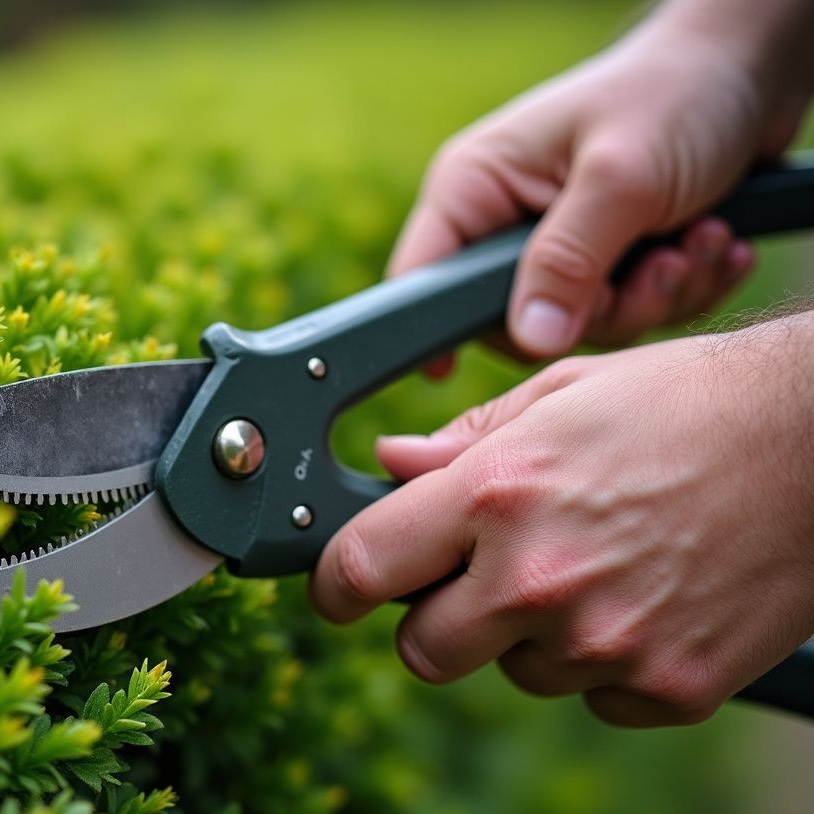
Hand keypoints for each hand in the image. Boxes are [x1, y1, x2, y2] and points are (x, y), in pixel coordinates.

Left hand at [310, 314, 813, 725]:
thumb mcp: (562, 394)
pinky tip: (645, 596)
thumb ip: (461, 441)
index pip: (364, 567)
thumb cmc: (688, 402)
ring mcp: (605, 644)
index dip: (334, 584)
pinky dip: (602, 660)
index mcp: (499, 493)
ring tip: (595, 564)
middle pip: (423, 651)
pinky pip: (593, 694)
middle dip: (435, 619)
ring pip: (515, 673)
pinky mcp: (667, 689)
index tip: (337, 590)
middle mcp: (539, 578)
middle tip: (479, 576)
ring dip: (530, 634)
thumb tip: (388, 464)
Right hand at [392, 2, 811, 366]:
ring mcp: (559, 249)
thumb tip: (531, 339)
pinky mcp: (607, 265)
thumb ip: (568, 261)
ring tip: (699, 239)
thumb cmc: (678, 92)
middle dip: (601, 310)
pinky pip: (628, 316)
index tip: (451, 373)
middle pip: (517, 325)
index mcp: (477, 189)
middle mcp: (507, 226)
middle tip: (659, 265)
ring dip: (655, 296)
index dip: (437, 333)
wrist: (755, 71)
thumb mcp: (619, 177)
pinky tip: (711, 244)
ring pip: (581, 327)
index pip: (425, 280)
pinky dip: (680, 291)